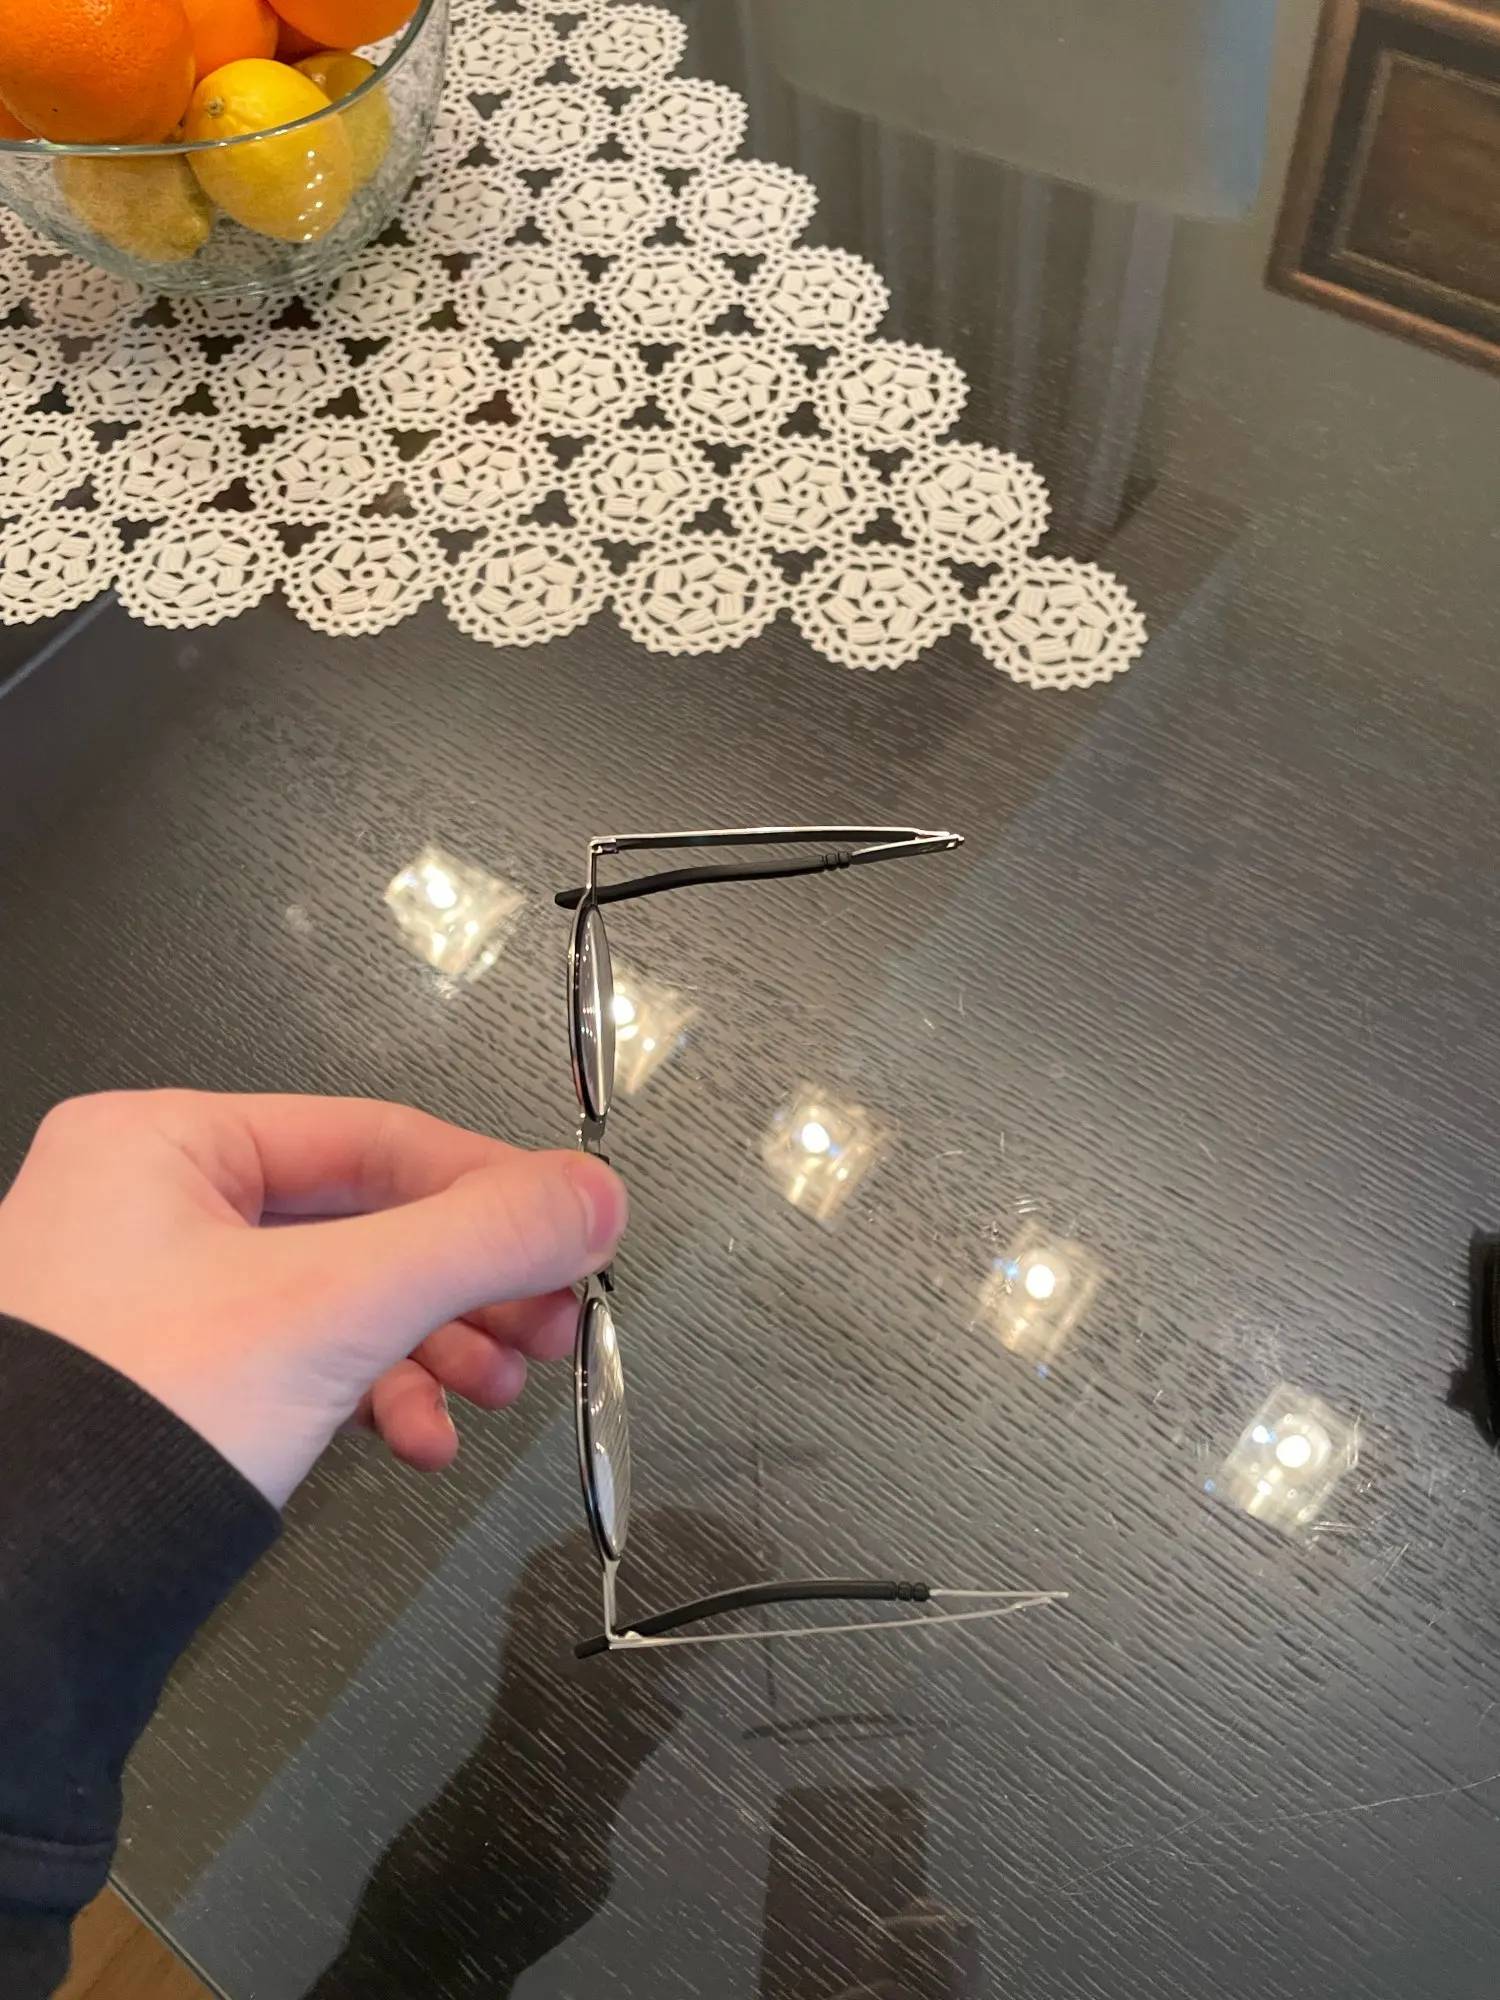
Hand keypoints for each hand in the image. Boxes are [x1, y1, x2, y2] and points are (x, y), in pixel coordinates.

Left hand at [0, 1091, 624, 1506]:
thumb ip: (478, 1240)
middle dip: (469, 1286)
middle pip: (368, 1221)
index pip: (376, 1137)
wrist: (20, 1604)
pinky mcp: (171, 1375)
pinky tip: (420, 1439)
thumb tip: (593, 1198)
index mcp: (160, 1145)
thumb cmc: (115, 1437)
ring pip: (343, 1296)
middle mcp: (149, 1205)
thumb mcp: (332, 1310)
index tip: (575, 1228)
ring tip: (494, 1391)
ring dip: (434, 1347)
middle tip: (548, 1323)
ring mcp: (155, 1295)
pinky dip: (374, 1395)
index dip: (494, 1187)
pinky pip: (301, 1358)